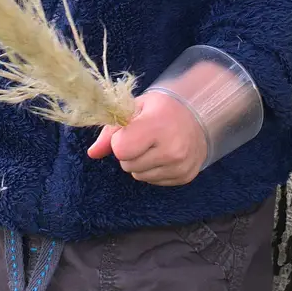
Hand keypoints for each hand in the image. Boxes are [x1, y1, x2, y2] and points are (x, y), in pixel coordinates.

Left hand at [87, 91, 207, 185]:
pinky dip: (153, 170)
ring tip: (154, 146)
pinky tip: (164, 155)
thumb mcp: (136, 108)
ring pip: (139, 176)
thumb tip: (92, 153)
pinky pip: (153, 182)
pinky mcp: (185, 177)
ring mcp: (180, 166)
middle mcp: (172, 149)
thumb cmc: (163, 109)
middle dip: (129, 153)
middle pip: (127, 165)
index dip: (119, 140)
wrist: (199, 116)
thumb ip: (111, 130)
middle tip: (144, 138)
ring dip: (140, 163)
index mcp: (158, 125)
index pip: (121, 149)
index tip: (130, 130)